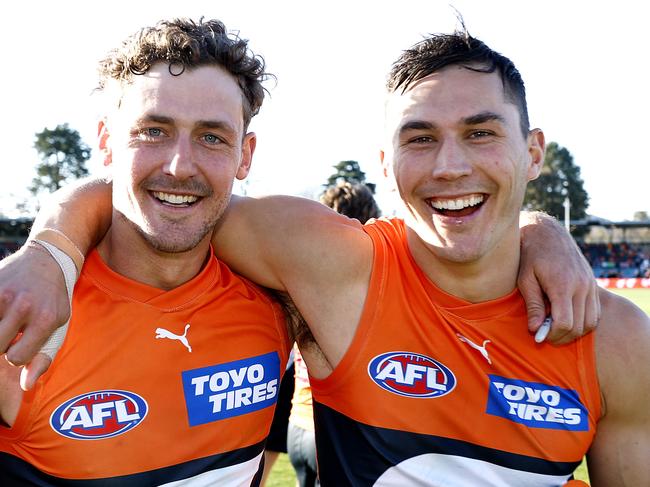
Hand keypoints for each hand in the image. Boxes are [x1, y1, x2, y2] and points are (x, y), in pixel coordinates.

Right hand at [0, 244, 69, 389]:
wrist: (48, 260)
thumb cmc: (53, 300)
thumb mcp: (59, 326)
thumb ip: (44, 357)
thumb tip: (26, 386)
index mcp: (44, 319)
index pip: (16, 358)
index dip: (18, 355)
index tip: (23, 344)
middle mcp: (23, 305)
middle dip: (2, 345)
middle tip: (12, 332)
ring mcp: (3, 293)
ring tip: (6, 322)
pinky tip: (2, 312)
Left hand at [518, 213, 599, 343]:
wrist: (547, 234)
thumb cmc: (530, 256)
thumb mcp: (525, 280)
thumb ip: (533, 306)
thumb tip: (535, 330)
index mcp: (563, 284)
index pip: (565, 322)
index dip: (552, 335)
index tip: (539, 336)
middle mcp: (581, 286)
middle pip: (579, 326)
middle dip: (561, 337)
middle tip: (545, 336)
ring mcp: (590, 285)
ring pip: (590, 322)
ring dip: (574, 332)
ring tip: (554, 329)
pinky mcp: (593, 284)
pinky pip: (595, 312)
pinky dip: (583, 322)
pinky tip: (566, 319)